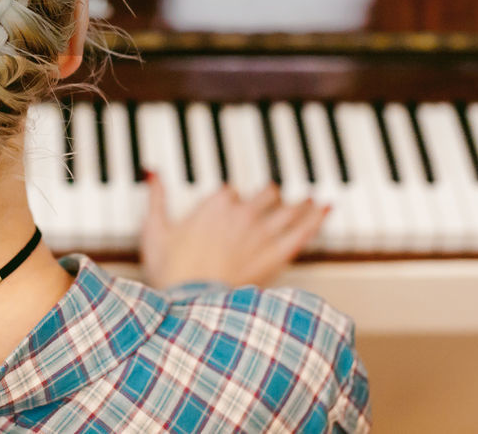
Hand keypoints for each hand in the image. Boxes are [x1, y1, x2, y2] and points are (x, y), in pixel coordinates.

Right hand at [140, 175, 328, 288]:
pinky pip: (302, 231)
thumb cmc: (171, 270)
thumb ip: (155, 197)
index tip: (230, 203)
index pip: (229, 192)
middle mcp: (241, 214)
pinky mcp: (276, 255)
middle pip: (263, 195)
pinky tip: (325, 208)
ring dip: (299, 202)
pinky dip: (316, 218)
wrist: (191, 303)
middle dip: (268, 196)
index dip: (229, 198)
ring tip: (310, 197)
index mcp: (212, 205)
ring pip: (287, 209)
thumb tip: (152, 173)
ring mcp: (262, 234)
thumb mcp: (154, 230)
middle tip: (274, 197)